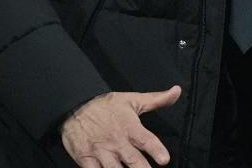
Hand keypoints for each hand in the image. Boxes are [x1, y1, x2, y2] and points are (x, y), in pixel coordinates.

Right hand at [61, 85, 181, 166]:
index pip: (146, 140)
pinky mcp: (86, 159)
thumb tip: (177, 91)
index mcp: (130, 127)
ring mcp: (101, 151)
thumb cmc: (106, 105)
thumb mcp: (132, 100)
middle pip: (134, 161)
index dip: (156, 150)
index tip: (164, 160)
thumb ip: (156, 100)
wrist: (74, 105)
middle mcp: (117, 141)